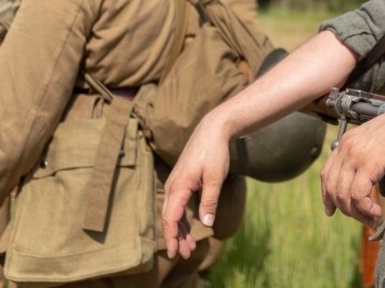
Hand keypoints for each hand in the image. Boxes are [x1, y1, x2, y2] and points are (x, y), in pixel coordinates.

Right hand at [161, 111, 231, 259]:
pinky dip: (182, 218)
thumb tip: (207, 224)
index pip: (170, 218)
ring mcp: (176, 183)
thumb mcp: (215, 178)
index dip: (172, 236)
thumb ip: (209, 201)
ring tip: (189, 246)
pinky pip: (177, 204)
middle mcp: (173, 186)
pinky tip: (189, 228)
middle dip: (176, 237)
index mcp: (179, 186)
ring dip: (180, 230)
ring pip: (172, 212)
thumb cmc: (214, 152)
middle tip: (184, 255)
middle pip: (169, 218)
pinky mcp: (181, 181)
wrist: (212, 130)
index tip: (175, 252)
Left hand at [320, 98, 384, 227]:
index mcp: (348, 140)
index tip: (331, 210)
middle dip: (344, 209)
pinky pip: (358, 195)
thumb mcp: (378, 141)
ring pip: (344, 195)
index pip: (327, 173)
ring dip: (357, 213)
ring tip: (372, 219)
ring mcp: (356, 155)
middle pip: (332, 187)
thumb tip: (366, 175)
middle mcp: (347, 147)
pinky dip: (366, 209)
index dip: (327, 195)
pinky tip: (377, 212)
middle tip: (362, 219)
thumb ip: (367, 155)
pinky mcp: (369, 164)